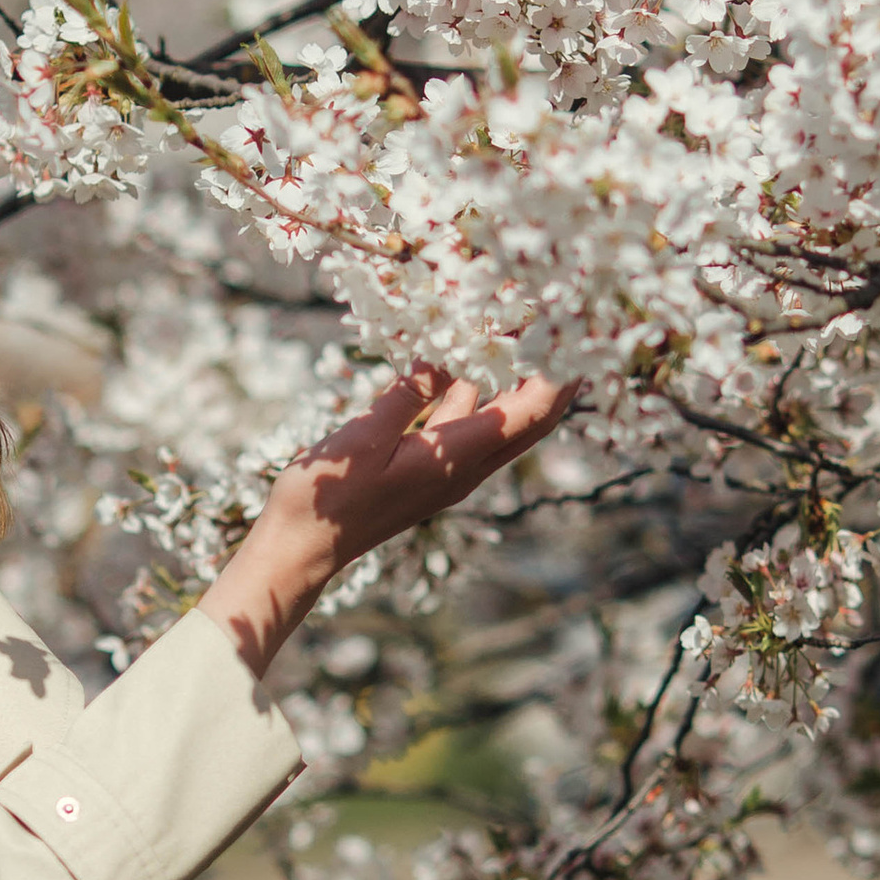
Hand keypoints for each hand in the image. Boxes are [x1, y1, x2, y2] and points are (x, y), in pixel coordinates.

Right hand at [200, 365, 572, 675]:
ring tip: (522, 332)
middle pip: (533, 418)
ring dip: (520, 379)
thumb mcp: (364, 436)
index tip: (577, 332)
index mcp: (457, 457)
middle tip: (569, 328)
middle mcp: (465, 467)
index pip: (532, 411)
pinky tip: (462, 361)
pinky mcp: (429, 468)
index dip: (561, 372)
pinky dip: (478, 391)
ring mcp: (449, 469)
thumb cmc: (326, 498)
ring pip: (504, 421)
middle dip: (558, 374)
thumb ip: (409, 393)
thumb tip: (447, 354)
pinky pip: (470, 425)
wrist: (302, 550)